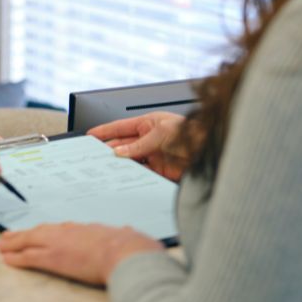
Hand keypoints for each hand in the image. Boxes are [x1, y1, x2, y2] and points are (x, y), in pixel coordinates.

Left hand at [0, 222, 163, 285]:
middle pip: (40, 231)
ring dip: (14, 243)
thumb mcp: (127, 236)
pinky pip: (28, 257)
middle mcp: (68, 232)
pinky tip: (7, 259)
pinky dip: (16, 258)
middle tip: (10, 235)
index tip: (40, 232)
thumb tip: (129, 232)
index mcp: (85, 229)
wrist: (124, 253)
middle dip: (23, 234)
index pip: (61, 230)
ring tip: (3, 245)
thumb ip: (123, 234)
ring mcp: (57, 244)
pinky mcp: (52, 259)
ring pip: (28, 241)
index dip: (48, 232)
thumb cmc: (130, 247)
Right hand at [88, 111, 205, 181]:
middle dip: (108, 150)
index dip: (104, 131)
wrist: (210, 151)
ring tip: (106, 169)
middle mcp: (149, 140)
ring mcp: (153, 155)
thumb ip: (139, 145)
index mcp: (148, 124)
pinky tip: (123, 177)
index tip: (90, 135)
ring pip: (130, 161)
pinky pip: (140, 173)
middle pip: (122, 146)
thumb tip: (119, 152)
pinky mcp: (159, 171)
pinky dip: (131, 176)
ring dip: (119, 164)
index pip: (120, 127)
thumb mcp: (161, 134)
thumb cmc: (192, 133)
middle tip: (94, 157)